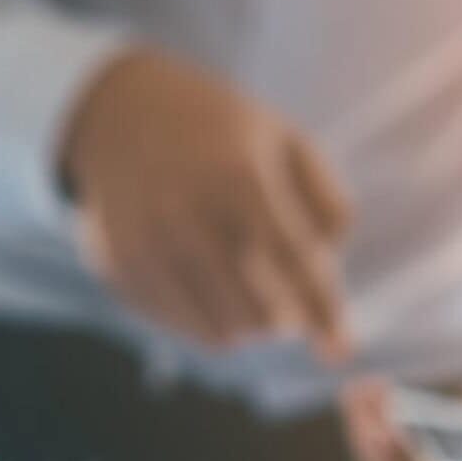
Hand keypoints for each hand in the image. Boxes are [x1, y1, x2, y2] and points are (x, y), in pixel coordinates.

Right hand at [62, 46, 353, 357]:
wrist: (121, 113)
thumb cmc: (224, 135)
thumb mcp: (287, 143)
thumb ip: (328, 207)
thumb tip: (331, 284)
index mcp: (235, 174)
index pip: (295, 263)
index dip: (323, 309)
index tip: (341, 347)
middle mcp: (184, 212)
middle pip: (261, 310)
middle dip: (288, 320)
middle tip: (293, 310)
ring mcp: (145, 242)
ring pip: (223, 330)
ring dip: (252, 325)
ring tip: (256, 293)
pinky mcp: (120, 267)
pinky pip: (185, 325)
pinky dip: (212, 320)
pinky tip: (214, 287)